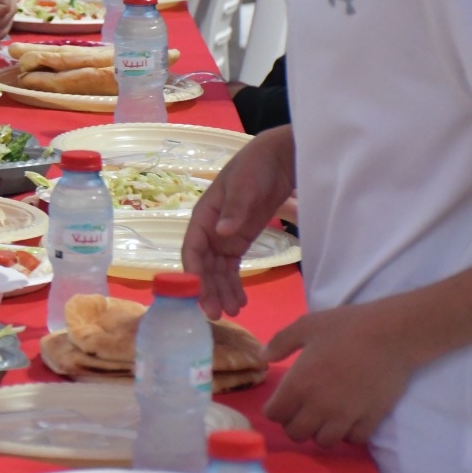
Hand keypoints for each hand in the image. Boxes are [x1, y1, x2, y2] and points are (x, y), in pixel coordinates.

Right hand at [181, 124, 295, 317]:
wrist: (280, 159)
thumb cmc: (256, 166)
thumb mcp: (245, 184)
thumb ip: (235, 209)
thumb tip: (222, 233)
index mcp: (204, 215)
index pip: (192, 248)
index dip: (193, 271)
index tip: (198, 293)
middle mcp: (210, 229)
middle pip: (202, 265)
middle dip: (206, 289)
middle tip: (216, 313)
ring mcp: (225, 237)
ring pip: (217, 270)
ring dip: (221, 291)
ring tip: (233, 312)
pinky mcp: (241, 241)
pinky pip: (231, 268)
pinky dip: (234, 284)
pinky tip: (241, 300)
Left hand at [264, 298, 419, 446]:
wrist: (390, 334)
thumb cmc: (344, 326)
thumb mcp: (305, 326)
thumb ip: (279, 343)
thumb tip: (261, 356)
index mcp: (299, 384)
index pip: (275, 415)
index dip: (274, 409)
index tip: (280, 402)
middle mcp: (319, 406)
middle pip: (296, 434)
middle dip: (293, 424)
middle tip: (300, 411)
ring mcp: (346, 416)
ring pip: (324, 442)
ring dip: (319, 432)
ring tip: (323, 417)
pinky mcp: (370, 420)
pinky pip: (353, 440)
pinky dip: (347, 434)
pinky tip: (347, 419)